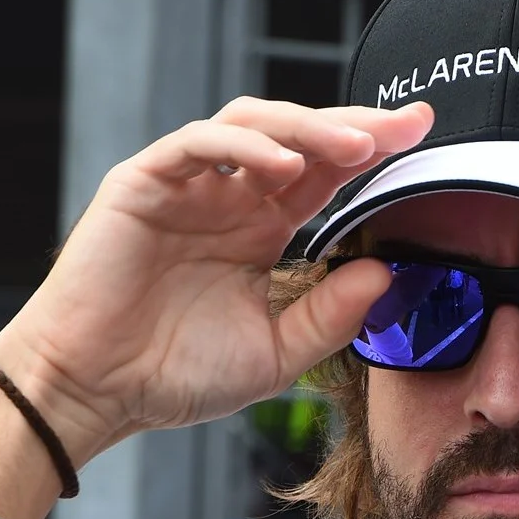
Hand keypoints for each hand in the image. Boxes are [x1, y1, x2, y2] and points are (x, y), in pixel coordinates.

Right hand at [0, 99, 435, 463]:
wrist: (94, 394)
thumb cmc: (172, 375)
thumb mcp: (275, 354)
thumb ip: (330, 316)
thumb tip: (385, 272)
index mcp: (260, 232)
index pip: (327, 177)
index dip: (374, 154)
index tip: (423, 140)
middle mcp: (227, 199)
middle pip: (299, 138)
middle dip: (356, 126)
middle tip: (407, 126)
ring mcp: (186, 186)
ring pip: (252, 124)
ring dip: (308, 128)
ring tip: (357, 146)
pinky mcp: (143, 184)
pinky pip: (199, 144)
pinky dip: (244, 145)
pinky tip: (284, 166)